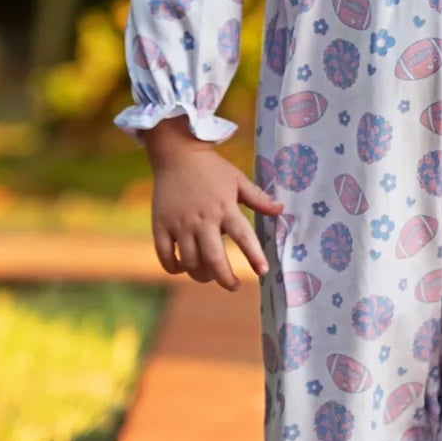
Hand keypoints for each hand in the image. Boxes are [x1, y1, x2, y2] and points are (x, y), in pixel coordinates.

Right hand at [143, 118, 278, 287]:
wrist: (176, 154)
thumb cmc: (212, 168)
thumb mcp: (238, 180)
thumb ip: (258, 198)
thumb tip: (281, 210)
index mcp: (225, 208)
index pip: (243, 237)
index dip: (254, 256)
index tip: (263, 271)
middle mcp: (202, 219)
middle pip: (214, 259)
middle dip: (226, 278)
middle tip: (234, 286)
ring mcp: (179, 224)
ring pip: (190, 262)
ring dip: (201, 275)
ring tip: (209, 276)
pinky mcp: (160, 226)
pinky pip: (165, 256)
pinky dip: (173, 268)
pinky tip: (181, 269)